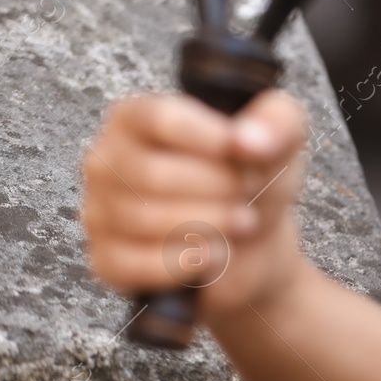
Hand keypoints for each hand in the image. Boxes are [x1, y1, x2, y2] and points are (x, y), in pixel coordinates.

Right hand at [81, 89, 308, 320]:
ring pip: (143, 219)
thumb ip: (276, 121)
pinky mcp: (107, 260)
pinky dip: (184, 263)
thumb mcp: (280, 138)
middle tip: (249, 191)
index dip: (210, 139)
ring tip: (243, 221)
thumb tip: (249, 140)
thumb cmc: (254, 175)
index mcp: (138, 116)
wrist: (254, 238)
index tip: (248, 153)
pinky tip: (214, 254)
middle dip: (217, 187)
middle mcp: (107, 159)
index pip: (157, 118)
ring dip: (209, 224)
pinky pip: (132, 264)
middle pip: (151, 173)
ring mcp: (100, 211)